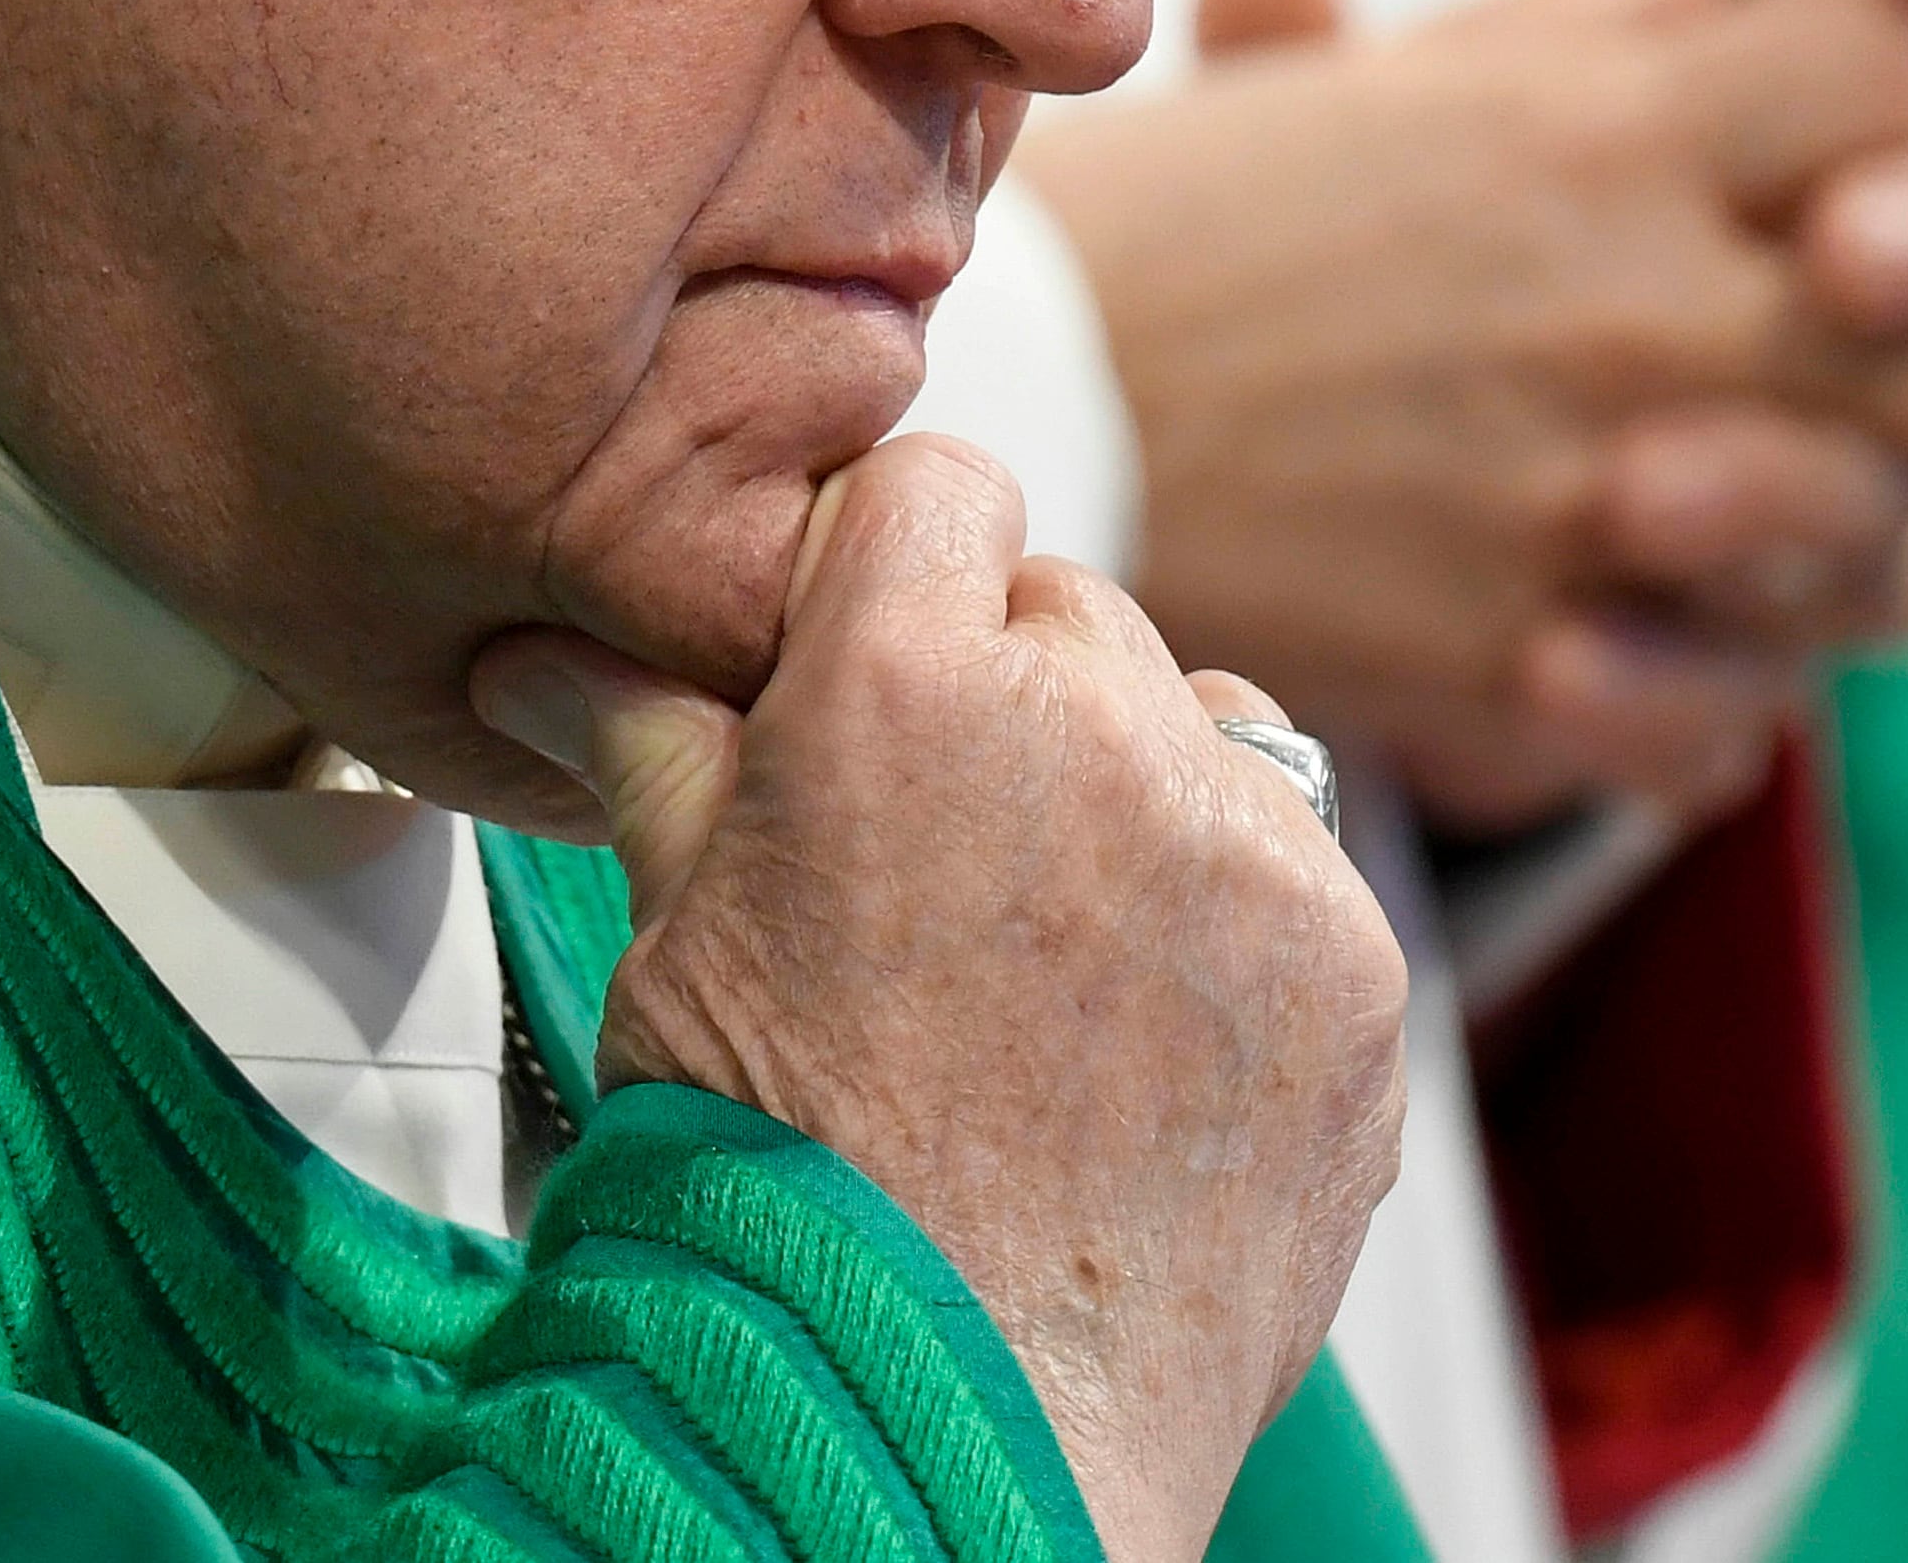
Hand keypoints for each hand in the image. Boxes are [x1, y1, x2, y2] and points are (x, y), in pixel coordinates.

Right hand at [474, 436, 1405, 1562]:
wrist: (941, 1419)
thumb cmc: (784, 1200)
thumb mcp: (678, 940)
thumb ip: (652, 750)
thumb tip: (552, 656)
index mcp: (905, 684)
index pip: (941, 487)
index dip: (898, 570)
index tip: (874, 659)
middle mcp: (1098, 731)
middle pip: (1073, 615)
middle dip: (1013, 704)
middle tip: (941, 868)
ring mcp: (1250, 850)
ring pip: (1203, 731)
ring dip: (1143, 802)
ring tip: (1051, 974)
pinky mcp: (1355, 968)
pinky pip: (1299, 873)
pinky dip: (1238, 936)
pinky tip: (1143, 1053)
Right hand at [1018, 0, 1907, 831]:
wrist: (1008, 407)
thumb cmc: (1191, 219)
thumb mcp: (1389, 84)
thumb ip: (1581, 15)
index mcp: (1609, 129)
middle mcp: (1644, 301)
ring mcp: (1604, 492)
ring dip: (1898, 501)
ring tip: (1836, 481)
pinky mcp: (1533, 658)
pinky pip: (1752, 709)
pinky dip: (1747, 685)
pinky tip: (1700, 633)